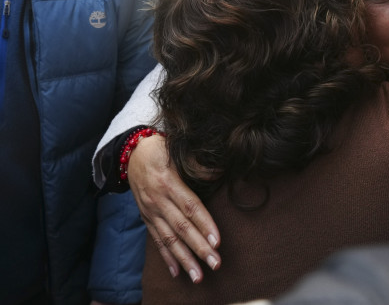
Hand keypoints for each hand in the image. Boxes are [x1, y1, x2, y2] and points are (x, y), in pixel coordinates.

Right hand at [127, 134, 220, 282]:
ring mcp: (151, 212)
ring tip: (198, 276)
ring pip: (169, 239)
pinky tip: (177, 272)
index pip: (190, 207)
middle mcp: (158, 200)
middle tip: (216, 264)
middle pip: (182, 228)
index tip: (217, 242)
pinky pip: (157, 240)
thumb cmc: (160, 149)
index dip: (205, 224)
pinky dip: (167, 257)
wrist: (130, 153)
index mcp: (168, 182)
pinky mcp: (147, 218)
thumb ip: (198, 164)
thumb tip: (220, 173)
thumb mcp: (177, 150)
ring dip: (185, 260)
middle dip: (199, 249)